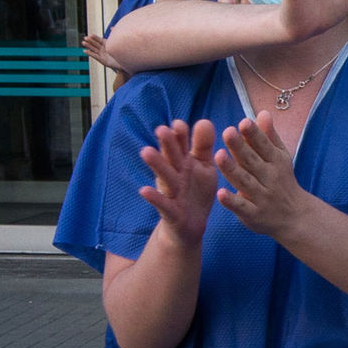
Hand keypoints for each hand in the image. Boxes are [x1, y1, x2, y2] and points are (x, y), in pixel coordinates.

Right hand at [81, 33, 121, 70]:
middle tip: (85, 38)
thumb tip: (112, 27)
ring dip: (88, 46)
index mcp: (107, 44)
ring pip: (94, 49)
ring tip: (83, 43)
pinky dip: (90, 53)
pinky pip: (95, 56)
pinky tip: (85, 51)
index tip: (90, 34)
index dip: (95, 37)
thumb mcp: (117, 43)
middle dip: (90, 41)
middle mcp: (103, 49)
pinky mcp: (102, 60)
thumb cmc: (121, 52)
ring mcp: (102, 54)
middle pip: (95, 44)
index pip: (99, 40)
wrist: (123, 62)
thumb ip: (114, 35)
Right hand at [138, 120, 217, 247]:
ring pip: (164, 177)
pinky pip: (162, 204)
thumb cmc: (196, 190)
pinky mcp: (171, 212)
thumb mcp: (204, 166)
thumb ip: (203, 146)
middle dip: (167, 144)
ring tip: (146, 151)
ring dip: (156, 165)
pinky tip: (144, 190)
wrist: (190, 226)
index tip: (178, 124)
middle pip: (171, 157)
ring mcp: (172, 192)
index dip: (180, 135)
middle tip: (161, 129)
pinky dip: (154, 198)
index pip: (181, 145)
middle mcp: (176, 174)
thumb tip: (204, 121)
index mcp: (184, 162)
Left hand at [214, 111, 308, 238]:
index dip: (254, 134)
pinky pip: (242, 207)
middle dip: (241, 147)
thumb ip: (269, 136)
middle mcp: (270, 178)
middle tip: (228, 131)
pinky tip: (220, 193)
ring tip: (219, 155)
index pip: (264, 146)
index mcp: (276, 162)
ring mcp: (262, 197)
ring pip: (245, 182)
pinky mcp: (253, 215)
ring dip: (233, 170)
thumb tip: (262, 112)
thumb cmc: (283, 181)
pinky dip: (232, 201)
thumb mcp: (280, 158)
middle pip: (252, 161)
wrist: (295, 216)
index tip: (244, 121)